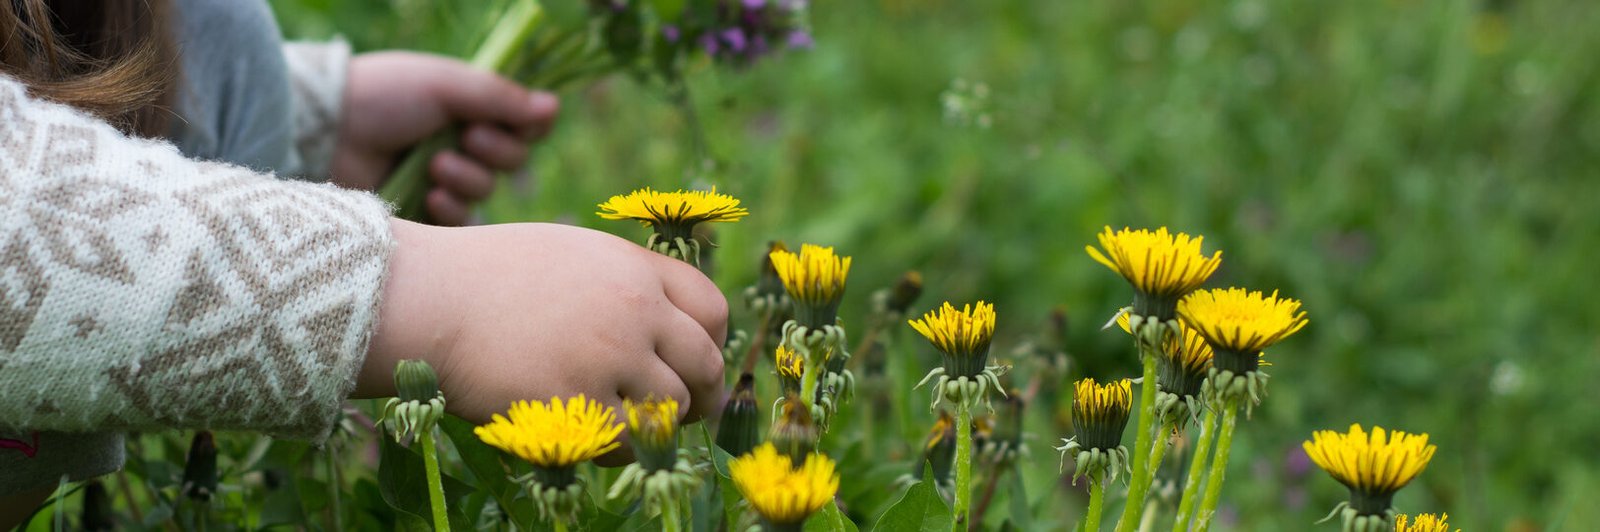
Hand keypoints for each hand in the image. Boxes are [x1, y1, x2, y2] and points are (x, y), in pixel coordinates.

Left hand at [332, 52, 558, 224]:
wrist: (327, 132)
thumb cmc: (385, 97)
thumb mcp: (447, 86)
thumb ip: (501, 98)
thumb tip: (555, 107)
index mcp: (471, 110)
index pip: (525, 125)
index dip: (526, 127)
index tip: (513, 120)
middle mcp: (462, 145)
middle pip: (514, 161)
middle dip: (494, 151)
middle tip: (464, 139)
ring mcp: (443, 182)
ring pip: (488, 192)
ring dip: (468, 178)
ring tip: (434, 166)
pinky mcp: (424, 217)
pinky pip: (462, 226)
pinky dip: (453, 211)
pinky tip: (433, 197)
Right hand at [359, 221, 728, 463]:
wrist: (428, 298)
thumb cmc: (487, 278)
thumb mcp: (571, 254)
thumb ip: (624, 283)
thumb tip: (666, 325)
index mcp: (635, 270)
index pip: (713, 311)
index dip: (711, 343)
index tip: (692, 364)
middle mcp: (635, 311)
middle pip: (706, 365)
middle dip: (700, 395)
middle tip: (681, 414)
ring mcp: (609, 358)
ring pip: (672, 409)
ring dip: (656, 424)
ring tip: (621, 422)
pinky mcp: (579, 404)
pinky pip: (627, 442)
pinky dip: (617, 447)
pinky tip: (588, 435)